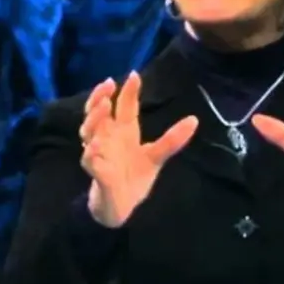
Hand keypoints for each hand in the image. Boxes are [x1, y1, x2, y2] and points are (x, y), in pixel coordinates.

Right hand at [79, 71, 198, 227]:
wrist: (120, 209)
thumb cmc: (135, 179)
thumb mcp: (156, 157)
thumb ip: (172, 140)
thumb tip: (194, 119)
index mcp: (124, 133)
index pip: (123, 107)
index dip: (127, 91)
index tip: (133, 74)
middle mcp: (108, 139)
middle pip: (99, 113)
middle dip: (100, 97)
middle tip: (108, 84)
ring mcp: (99, 155)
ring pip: (88, 131)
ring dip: (94, 118)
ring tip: (103, 107)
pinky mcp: (96, 174)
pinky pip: (89, 161)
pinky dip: (91, 153)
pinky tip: (97, 145)